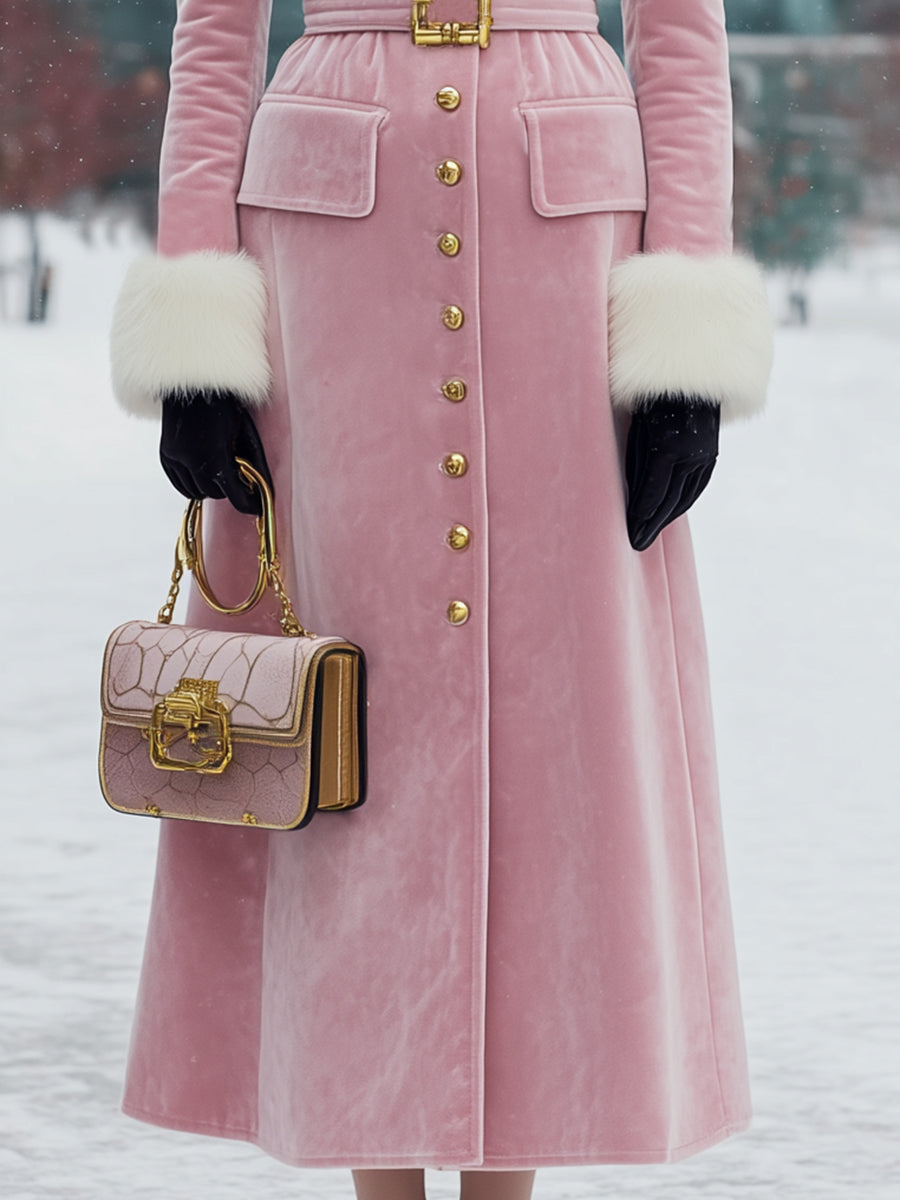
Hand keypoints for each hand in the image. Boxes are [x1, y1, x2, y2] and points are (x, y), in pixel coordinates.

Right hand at [160, 390, 272, 515]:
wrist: (194, 383)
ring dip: (209, 487)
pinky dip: (192, 484)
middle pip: (214, 494)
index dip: (248, 504)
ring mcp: (174, 459)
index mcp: (214, 458)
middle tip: (238, 478)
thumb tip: (263, 490)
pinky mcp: (165, 456)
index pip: (234, 496)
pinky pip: (179, 485)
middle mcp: (190, 462)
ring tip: (220, 472)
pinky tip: (203, 472)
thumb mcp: (246, 434)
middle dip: (227, 489)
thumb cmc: (226, 405)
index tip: (256, 507)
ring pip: (195, 493)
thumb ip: (254, 464)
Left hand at [624, 396, 718, 550]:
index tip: (630, 534)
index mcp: (668, 449)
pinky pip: (697, 487)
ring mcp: (704, 457)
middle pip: (669, 501)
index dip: (641, 516)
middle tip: (638, 544)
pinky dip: (683, 503)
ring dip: (667, 518)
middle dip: (652, 525)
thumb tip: (632, 496)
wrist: (690, 380)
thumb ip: (636, 462)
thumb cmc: (652, 401)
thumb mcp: (638, 428)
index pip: (652, 494)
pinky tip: (671, 513)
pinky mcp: (711, 456)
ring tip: (651, 534)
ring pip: (685, 498)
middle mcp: (690, 457)